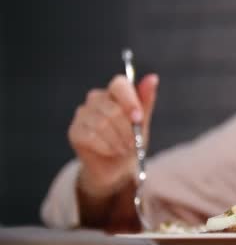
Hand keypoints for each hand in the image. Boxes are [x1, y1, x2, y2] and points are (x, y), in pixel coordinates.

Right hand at [68, 74, 158, 198]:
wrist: (116, 166)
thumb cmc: (130, 140)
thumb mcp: (142, 122)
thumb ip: (145, 100)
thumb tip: (153, 78)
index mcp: (114, 92)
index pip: (119, 84)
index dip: (130, 101)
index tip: (138, 118)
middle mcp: (96, 98)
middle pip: (113, 109)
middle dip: (127, 130)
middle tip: (133, 143)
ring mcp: (83, 114)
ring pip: (102, 124)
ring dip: (118, 140)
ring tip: (124, 148)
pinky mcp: (74, 131)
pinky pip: (91, 136)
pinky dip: (106, 147)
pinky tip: (112, 151)